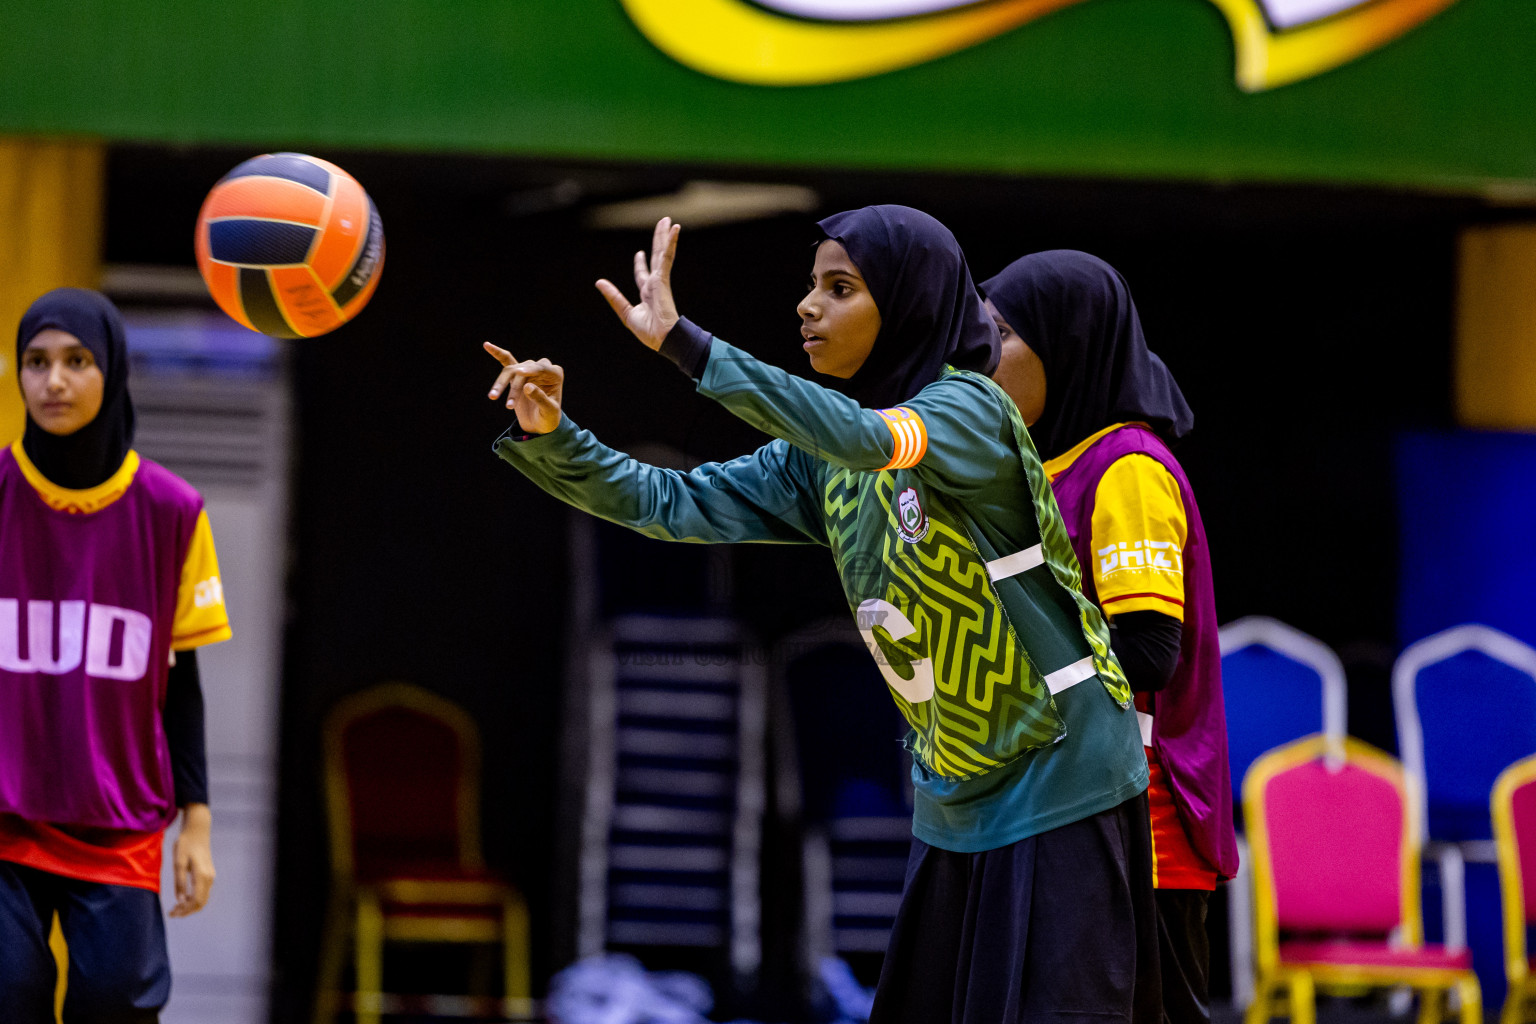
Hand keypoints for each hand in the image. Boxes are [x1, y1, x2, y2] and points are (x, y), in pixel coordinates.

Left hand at [169, 803, 213, 917]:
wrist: (198, 830)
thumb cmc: (186, 843)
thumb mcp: (178, 862)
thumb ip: (179, 882)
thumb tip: (180, 901)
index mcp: (201, 875)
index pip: (195, 901)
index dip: (184, 910)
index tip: (171, 913)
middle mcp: (209, 878)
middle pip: (201, 902)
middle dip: (187, 911)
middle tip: (172, 913)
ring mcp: (211, 876)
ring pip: (203, 898)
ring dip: (190, 906)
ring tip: (176, 908)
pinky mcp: (209, 874)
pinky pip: (203, 892)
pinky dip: (193, 899)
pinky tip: (183, 899)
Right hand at [485, 344, 564, 433]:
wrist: (541, 422)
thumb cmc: (548, 417)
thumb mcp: (549, 411)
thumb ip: (540, 399)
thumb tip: (527, 386)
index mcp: (555, 374)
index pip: (542, 368)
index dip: (531, 370)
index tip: (520, 373)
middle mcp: (542, 368)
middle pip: (524, 371)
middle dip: (514, 387)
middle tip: (508, 406)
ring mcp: (528, 369)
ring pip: (511, 371)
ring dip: (501, 384)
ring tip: (493, 398)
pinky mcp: (517, 373)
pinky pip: (506, 360)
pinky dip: (497, 353)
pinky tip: (486, 345)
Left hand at [595, 217, 680, 350]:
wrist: (663, 338)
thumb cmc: (649, 332)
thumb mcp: (625, 313)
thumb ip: (614, 296)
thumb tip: (599, 282)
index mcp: (648, 294)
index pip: (643, 274)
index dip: (640, 264)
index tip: (639, 254)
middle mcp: (655, 284)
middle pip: (656, 257)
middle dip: (658, 242)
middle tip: (662, 226)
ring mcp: (660, 280)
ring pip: (662, 252)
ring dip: (664, 236)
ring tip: (667, 221)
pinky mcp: (663, 278)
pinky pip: (666, 256)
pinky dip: (670, 242)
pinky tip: (674, 229)